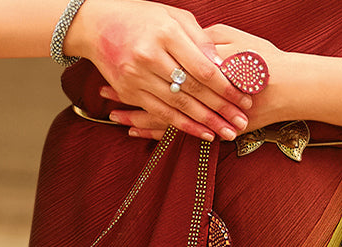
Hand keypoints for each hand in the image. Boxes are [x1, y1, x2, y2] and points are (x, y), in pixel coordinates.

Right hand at [71, 0, 252, 142]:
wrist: (97, 23)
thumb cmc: (142, 17)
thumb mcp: (174, 16)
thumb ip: (199, 40)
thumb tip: (224, 65)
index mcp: (166, 33)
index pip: (203, 67)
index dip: (226, 86)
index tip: (245, 97)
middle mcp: (151, 55)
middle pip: (193, 88)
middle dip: (221, 108)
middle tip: (242, 122)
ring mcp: (137, 75)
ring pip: (178, 105)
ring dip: (206, 123)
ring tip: (227, 133)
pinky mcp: (129, 90)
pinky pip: (160, 113)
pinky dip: (183, 126)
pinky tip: (202, 134)